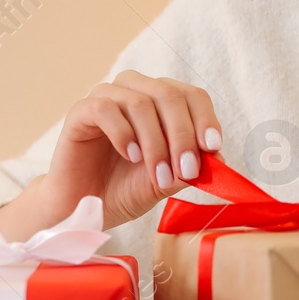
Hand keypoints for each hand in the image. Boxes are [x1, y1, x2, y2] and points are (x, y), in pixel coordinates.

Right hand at [0, 71, 221, 239]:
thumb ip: (190, 167)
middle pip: (169, 95)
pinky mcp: (80, 111)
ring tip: (159, 174)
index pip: (192, 96)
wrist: (83, 208)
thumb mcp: (166, 180)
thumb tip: (218, 157)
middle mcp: (136, 91)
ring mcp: (107, 97)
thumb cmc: (125, 189)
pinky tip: (130, 156)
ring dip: (156, 142)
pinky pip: (106, 109)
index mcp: (161, 102)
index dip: (205, 119)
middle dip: (183, 135)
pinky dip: (124, 133)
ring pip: (141, 103)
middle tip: (187, 170)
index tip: (213, 147)